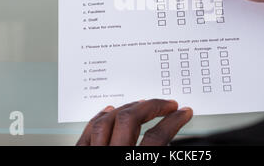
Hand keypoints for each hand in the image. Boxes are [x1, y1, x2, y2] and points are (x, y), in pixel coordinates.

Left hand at [76, 99, 192, 145]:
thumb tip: (177, 142)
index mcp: (134, 164)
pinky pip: (87, 132)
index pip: (157, 138)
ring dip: (128, 108)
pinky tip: (109, 111)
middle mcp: (112, 156)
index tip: (183, 113)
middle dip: (152, 107)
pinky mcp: (80, 155)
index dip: (174, 122)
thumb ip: (161, 153)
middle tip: (167, 104)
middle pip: (130, 120)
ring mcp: (94, 155)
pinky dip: (100, 118)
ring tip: (142, 104)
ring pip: (107, 121)